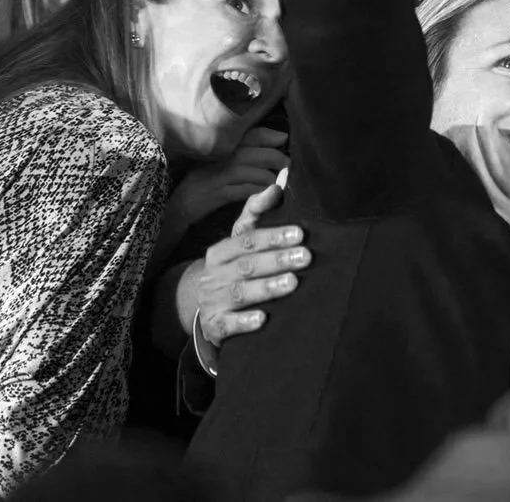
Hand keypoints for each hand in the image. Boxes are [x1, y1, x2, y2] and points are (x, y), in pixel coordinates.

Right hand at [156, 127, 288, 261]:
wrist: (179, 205)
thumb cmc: (203, 181)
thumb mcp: (218, 161)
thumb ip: (241, 150)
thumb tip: (275, 139)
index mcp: (219, 146)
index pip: (249, 134)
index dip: (269, 135)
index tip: (283, 138)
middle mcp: (218, 158)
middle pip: (255, 153)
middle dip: (276, 157)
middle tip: (287, 164)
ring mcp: (217, 176)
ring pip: (252, 172)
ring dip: (269, 177)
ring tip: (277, 181)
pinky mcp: (217, 194)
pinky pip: (245, 190)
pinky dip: (258, 190)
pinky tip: (264, 192)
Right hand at [189, 176, 307, 351]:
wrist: (204, 307)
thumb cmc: (234, 267)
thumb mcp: (241, 240)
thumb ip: (259, 212)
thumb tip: (280, 182)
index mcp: (221, 251)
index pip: (247, 240)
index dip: (272, 236)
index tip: (299, 233)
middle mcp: (215, 274)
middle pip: (246, 265)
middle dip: (276, 260)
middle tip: (305, 256)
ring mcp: (212, 301)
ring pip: (240, 293)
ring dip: (266, 287)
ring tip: (293, 282)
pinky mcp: (215, 327)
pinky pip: (228, 325)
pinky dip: (244, 322)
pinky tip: (263, 319)